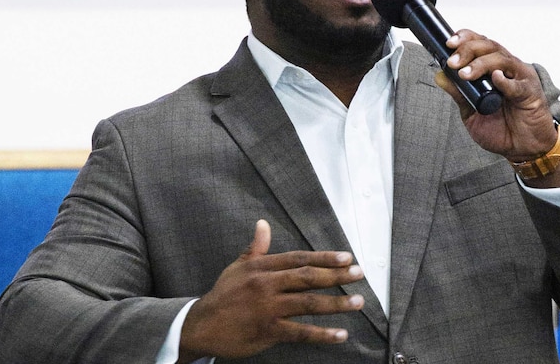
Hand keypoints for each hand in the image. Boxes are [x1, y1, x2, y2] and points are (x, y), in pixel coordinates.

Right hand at [177, 220, 364, 361]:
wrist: (200, 325)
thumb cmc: (223, 295)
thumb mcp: (237, 268)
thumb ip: (256, 248)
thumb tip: (263, 224)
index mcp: (262, 268)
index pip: (299, 259)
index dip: (324, 258)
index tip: (346, 257)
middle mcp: (267, 285)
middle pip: (308, 277)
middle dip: (336, 275)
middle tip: (359, 274)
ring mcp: (268, 308)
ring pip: (308, 304)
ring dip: (336, 303)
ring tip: (358, 302)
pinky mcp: (267, 331)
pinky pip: (300, 332)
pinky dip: (322, 334)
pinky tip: (341, 334)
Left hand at [436, 30, 559, 187]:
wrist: (523, 148)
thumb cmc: (502, 128)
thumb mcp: (471, 112)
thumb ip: (458, 94)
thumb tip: (440, 76)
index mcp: (493, 68)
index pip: (480, 43)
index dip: (465, 38)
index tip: (449, 43)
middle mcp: (507, 68)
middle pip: (489, 46)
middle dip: (468, 50)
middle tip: (453, 62)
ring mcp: (520, 78)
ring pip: (502, 59)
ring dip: (481, 63)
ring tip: (465, 74)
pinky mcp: (530, 93)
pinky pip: (518, 84)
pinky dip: (506, 81)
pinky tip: (496, 78)